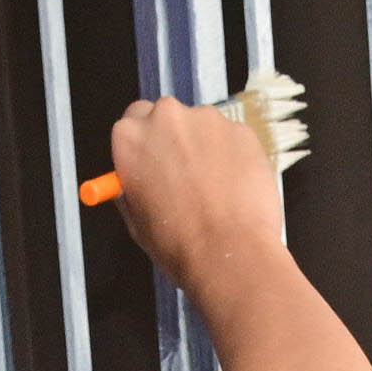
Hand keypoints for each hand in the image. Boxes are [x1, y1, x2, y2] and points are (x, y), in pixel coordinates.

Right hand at [98, 90, 291, 297]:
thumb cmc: (177, 243)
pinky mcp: (241, 130)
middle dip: (174, 139)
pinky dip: (233, 156)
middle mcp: (167, 117)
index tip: (153, 160)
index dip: (145, 143)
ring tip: (214, 189)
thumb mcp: (135, 219)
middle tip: (184, 174)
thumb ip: (131, 189)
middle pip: (167, 117)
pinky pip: (232, 139)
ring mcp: (208, 120)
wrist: (227, 253)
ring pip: (203, 127)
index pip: (132, 122)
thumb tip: (133, 181)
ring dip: (205, 147)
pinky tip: (235, 189)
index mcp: (130, 137)